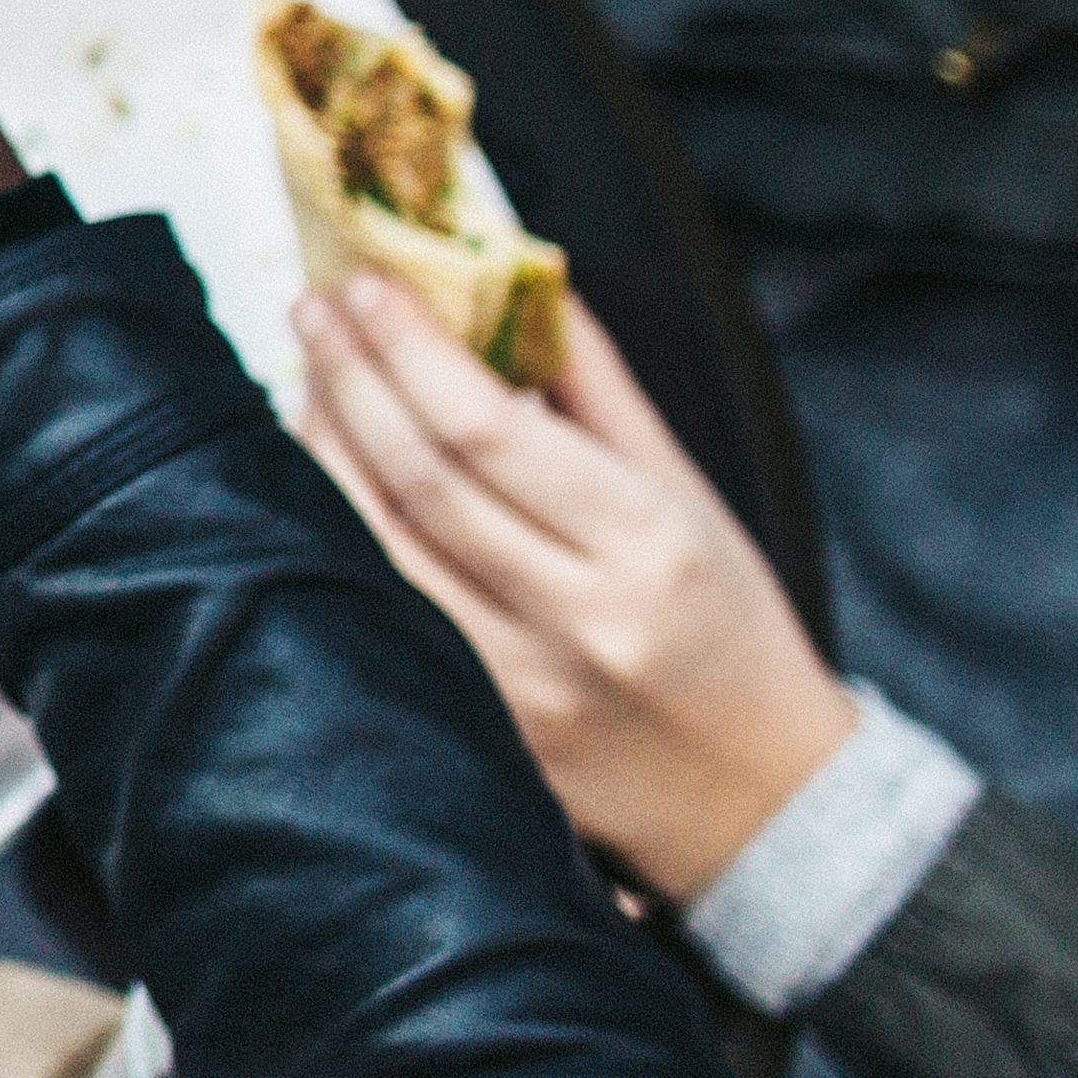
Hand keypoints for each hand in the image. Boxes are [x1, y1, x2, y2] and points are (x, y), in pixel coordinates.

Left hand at [298, 278, 856, 900]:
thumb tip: (521, 277)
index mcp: (645, 544)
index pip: (490, 432)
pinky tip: (323, 476)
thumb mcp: (687, 496)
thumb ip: (598, 388)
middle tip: (316, 308)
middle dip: (352, 380)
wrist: (766, 800)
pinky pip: (385, 610)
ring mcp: (520, 683)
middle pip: (421, 482)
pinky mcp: (481, 729)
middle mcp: (578, 617)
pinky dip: (340, 531)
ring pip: (381, 547)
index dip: (412, 350)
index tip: (366, 285)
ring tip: (311, 376)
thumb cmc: (730, 630)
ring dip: (326, 450)